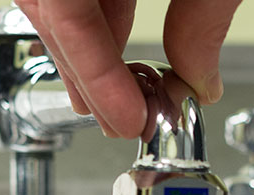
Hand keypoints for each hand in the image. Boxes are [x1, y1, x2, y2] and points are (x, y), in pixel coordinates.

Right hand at [17, 0, 241, 138]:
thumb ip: (204, 17)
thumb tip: (199, 80)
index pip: (66, 14)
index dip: (94, 77)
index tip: (126, 121)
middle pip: (49, 10)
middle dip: (86, 76)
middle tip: (124, 123)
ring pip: (52, 0)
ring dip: (85, 51)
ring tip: (122, 98)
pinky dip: (92, 18)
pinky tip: (115, 48)